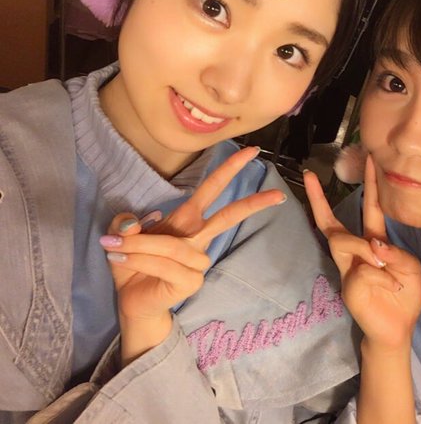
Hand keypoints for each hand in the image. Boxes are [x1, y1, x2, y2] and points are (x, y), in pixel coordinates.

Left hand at [102, 146, 285, 322]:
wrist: (132, 300)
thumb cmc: (133, 264)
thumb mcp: (121, 236)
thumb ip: (124, 223)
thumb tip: (133, 224)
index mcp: (188, 220)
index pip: (212, 190)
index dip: (229, 169)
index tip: (251, 151)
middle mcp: (198, 239)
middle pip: (227, 217)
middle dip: (252, 203)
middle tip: (278, 193)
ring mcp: (199, 262)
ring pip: (170, 245)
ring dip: (137, 245)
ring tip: (112, 248)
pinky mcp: (192, 281)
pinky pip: (163, 264)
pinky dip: (137, 259)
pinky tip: (120, 258)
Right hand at [303, 155, 420, 350]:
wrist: (400, 328)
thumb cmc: (404, 295)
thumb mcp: (409, 267)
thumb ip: (393, 252)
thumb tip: (372, 246)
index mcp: (374, 242)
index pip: (369, 208)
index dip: (369, 185)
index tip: (367, 159)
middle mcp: (355, 252)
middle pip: (331, 223)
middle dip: (318, 199)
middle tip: (310, 175)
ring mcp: (348, 268)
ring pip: (345, 241)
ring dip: (368, 249)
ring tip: (387, 268)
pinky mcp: (348, 286)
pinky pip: (363, 270)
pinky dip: (383, 278)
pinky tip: (393, 288)